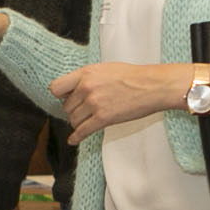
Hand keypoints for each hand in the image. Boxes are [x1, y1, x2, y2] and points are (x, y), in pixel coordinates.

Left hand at [49, 63, 180, 140]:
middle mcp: (86, 88)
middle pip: (66, 107)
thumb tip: (74, 89)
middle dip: (74, 110)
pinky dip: (76, 138)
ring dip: (79, 122)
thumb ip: (87, 78)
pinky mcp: (103, 118)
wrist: (152, 86)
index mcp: (86, 73)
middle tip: (84, 111)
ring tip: (88, 120)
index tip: (65, 99)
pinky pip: (82, 131)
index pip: (56, 87)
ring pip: (73, 120)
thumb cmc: (132, 76)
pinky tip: (73, 140)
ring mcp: (94, 103)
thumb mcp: (104, 69)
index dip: (60, 95)